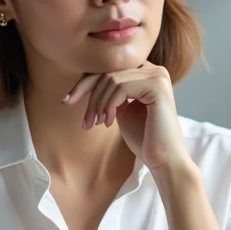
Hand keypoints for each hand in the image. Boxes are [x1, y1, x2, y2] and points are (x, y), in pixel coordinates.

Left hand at [63, 61, 188, 171]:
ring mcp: (157, 76)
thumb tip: (87, 81)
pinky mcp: (157, 85)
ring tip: (96, 124)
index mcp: (146, 73)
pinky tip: (108, 123)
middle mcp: (155, 70)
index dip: (85, 83)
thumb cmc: (144, 139)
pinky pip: (120, 87)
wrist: (164, 160)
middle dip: (88, 95)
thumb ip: (111, 94)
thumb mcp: (121, 110)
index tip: (66, 101)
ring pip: (111, 79)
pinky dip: (108, 105)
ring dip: (98, 104)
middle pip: (108, 71)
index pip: (109, 69)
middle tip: (84, 122)